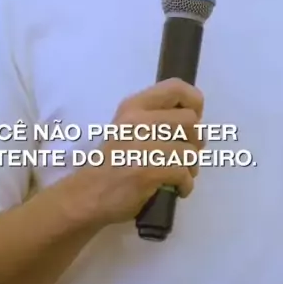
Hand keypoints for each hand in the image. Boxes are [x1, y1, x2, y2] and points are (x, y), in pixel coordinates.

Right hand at [71, 77, 203, 227]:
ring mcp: (142, 145)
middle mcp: (137, 120)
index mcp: (134, 106)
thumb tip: (192, 121)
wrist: (87, 195)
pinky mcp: (147, 171)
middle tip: (184, 155)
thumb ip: (154, 119)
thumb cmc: (111, 163)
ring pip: (190, 150)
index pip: (177, 87)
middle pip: (190, 121)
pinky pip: (184, 173)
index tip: (191, 121)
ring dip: (192, 167)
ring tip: (180, 175)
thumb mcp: (127, 128)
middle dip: (195, 141)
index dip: (194, 103)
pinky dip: (186, 185)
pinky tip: (177, 189)